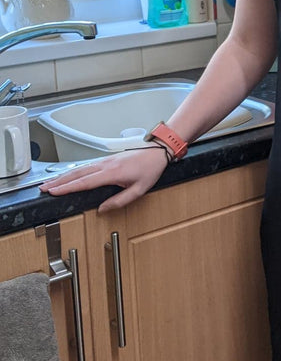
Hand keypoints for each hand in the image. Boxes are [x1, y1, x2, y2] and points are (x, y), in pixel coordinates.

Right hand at [40, 145, 168, 212]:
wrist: (158, 151)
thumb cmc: (150, 169)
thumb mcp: (139, 190)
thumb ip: (120, 201)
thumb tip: (102, 209)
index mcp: (112, 173)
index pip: (85, 182)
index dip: (67, 188)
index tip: (54, 191)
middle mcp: (105, 165)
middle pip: (77, 174)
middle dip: (58, 182)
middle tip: (43, 188)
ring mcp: (105, 161)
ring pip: (79, 169)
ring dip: (63, 176)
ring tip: (50, 183)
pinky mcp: (107, 160)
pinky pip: (86, 166)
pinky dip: (73, 171)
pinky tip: (67, 176)